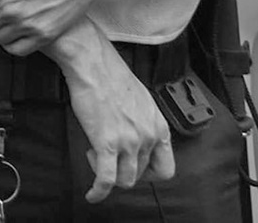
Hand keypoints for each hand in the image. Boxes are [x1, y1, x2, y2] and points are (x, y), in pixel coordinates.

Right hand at [49, 24, 173, 201]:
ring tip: (95, 157)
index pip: (165, 169)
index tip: (135, 169)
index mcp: (158, 127)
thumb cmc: (110, 74)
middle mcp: (147, 137)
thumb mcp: (140, 99)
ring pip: (124, 180)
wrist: (92, 63)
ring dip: (109, 174)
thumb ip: (143, 122)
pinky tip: (92, 194)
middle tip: (107, 156)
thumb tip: (135, 134)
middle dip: (121, 168)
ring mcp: (128, 142)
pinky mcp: (106, 144)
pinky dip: (98, 191)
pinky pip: (105, 179)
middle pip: (140, 174)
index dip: (149, 175)